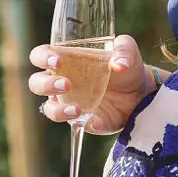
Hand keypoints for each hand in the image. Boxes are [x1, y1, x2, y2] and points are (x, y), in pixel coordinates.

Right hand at [28, 34, 153, 134]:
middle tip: (67, 84)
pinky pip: (76, 125)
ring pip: (49, 108)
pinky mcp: (82, 120)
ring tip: (77, 109)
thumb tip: (119, 64)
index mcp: (65, 60)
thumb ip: (124, 51)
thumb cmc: (126, 67)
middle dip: (46, 84)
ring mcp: (69, 103)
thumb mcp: (128, 52)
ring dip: (58, 110)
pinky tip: (95, 120)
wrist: (141, 93)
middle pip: (36, 83)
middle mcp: (60, 81)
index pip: (40, 56)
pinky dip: (84, 123)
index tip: (57, 61)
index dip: (43, 57)